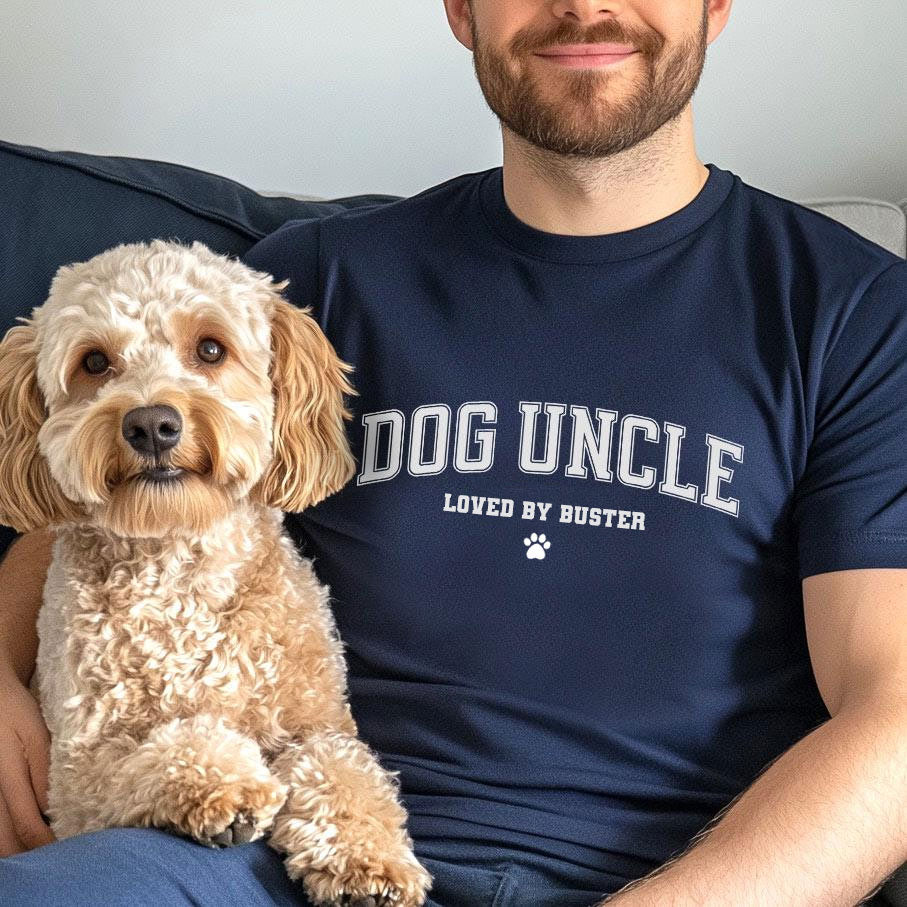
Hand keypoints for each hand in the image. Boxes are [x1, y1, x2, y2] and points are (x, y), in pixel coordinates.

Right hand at [0, 665, 55, 854]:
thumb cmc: (16, 714)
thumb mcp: (38, 735)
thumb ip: (43, 771)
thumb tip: (50, 810)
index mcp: (6, 775)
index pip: (25, 824)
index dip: (45, 841)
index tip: (66, 847)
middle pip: (4, 840)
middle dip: (29, 852)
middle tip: (56, 853)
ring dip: (16, 845)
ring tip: (42, 844)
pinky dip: (6, 831)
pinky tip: (24, 830)